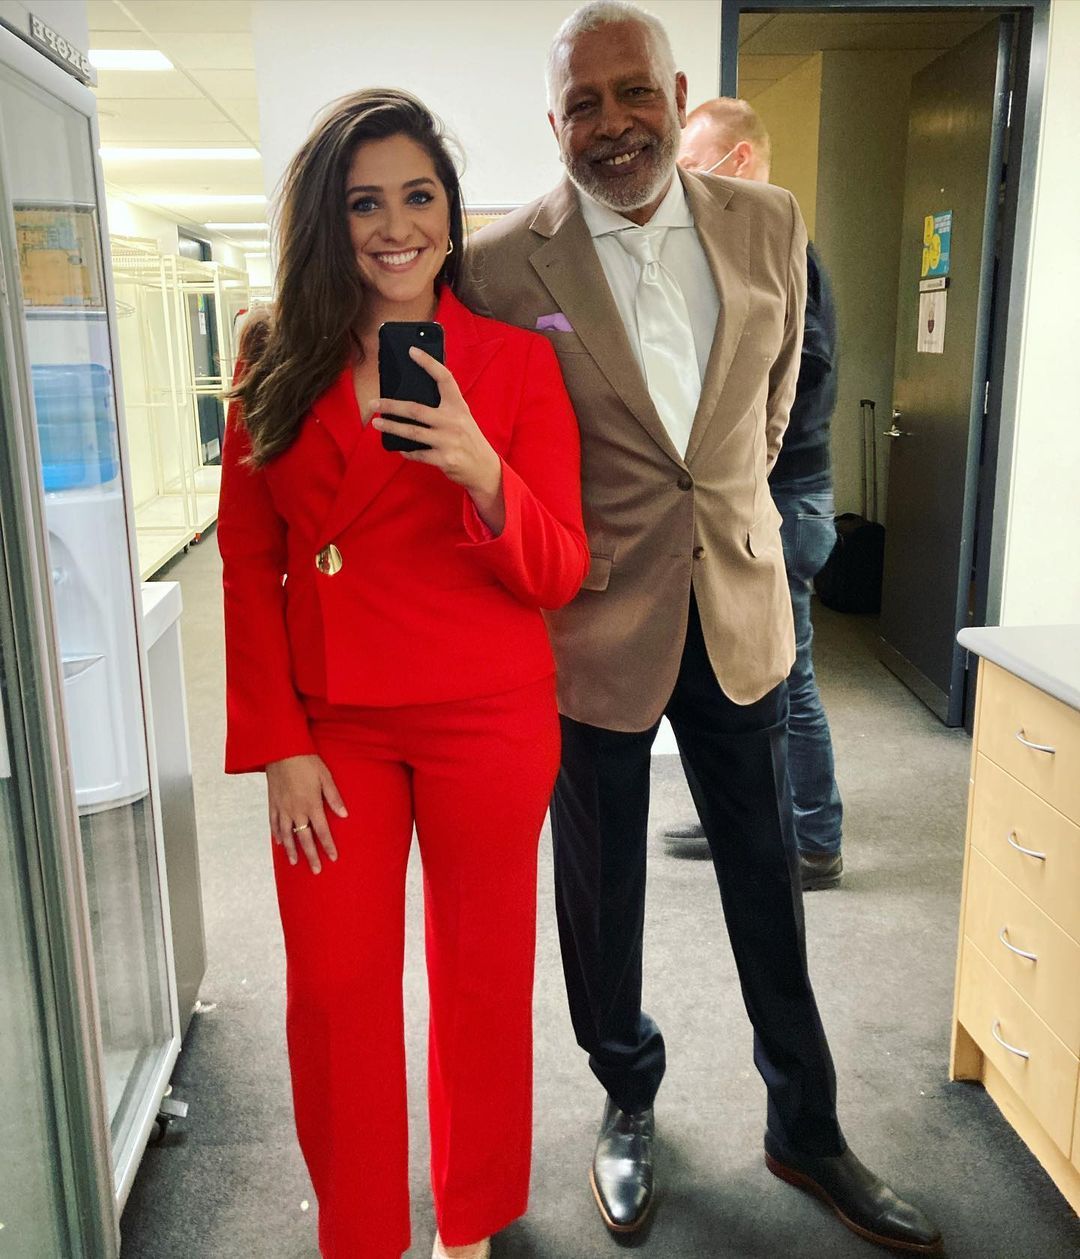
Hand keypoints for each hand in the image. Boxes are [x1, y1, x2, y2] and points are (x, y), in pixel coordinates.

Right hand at [266, 754, 345, 872]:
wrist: (281, 750)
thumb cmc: (307, 762)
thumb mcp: (325, 776)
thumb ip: (334, 797)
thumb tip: (345, 815)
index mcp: (311, 804)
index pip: (322, 831)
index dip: (328, 846)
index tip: (333, 858)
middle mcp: (296, 810)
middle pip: (304, 838)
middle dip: (311, 855)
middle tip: (316, 870)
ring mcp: (282, 808)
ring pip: (286, 835)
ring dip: (291, 850)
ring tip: (295, 863)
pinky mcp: (272, 803)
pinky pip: (273, 824)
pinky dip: (277, 835)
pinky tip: (279, 843)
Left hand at [365, 348, 503, 529]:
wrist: (484, 468)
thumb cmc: (468, 440)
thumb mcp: (462, 418)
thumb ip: (444, 408)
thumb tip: (412, 399)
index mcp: (458, 406)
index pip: (444, 378)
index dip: (428, 363)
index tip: (412, 351)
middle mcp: (453, 421)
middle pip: (416, 409)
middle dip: (391, 406)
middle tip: (374, 403)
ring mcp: (448, 441)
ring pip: (412, 432)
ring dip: (391, 427)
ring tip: (376, 422)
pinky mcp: (444, 459)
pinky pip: (418, 454)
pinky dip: (407, 451)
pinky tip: (399, 447)